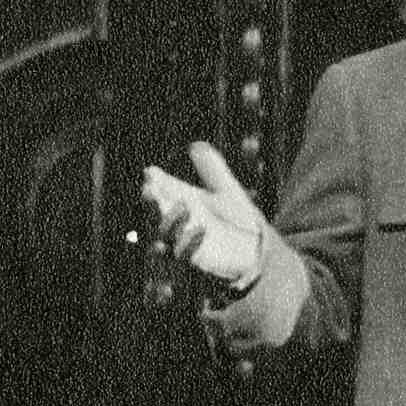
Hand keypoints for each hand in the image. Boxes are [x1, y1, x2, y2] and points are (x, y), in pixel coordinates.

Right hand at [138, 143, 267, 292]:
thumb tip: (196, 145)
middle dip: (152, 203)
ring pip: (167, 236)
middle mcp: (180, 224)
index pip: (162, 194)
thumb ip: (212, 170)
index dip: (154, 184)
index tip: (150, 173)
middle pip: (158, 214)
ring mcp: (186, 243)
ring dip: (170, 221)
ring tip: (182, 206)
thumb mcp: (225, 191)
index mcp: (183, 204)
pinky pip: (186, 255)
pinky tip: (201, 228)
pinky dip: (190, 242)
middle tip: (149, 190)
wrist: (256, 249)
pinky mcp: (197, 260)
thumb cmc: (236, 219)